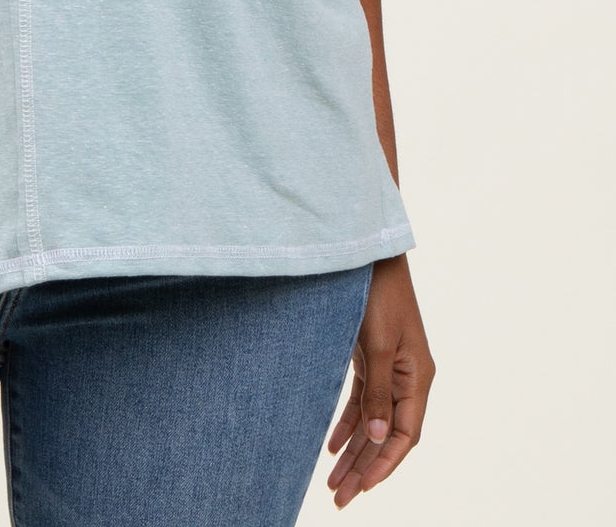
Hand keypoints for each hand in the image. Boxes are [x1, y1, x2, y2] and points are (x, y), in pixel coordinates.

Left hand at [326, 253, 434, 507]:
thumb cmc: (376, 293)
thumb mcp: (377, 345)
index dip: (383, 464)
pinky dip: (347, 423)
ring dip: (354, 451)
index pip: (404, 436)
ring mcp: (390, 367)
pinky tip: (332, 445)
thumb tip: (376, 439)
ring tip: (332, 482)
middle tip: (339, 498)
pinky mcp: (371, 356)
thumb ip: (378, 393)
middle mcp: (408, 377)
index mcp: (418, 378)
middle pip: (387, 434)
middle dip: (364, 468)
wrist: (367, 252)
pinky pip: (362, 400)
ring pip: (372, 421)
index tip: (361, 489)